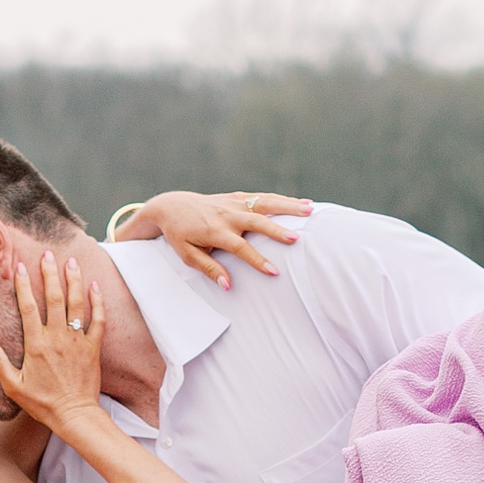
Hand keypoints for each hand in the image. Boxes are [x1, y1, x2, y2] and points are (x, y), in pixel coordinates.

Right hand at [0, 252, 104, 436]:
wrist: (74, 416)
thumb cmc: (42, 403)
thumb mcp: (12, 384)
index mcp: (36, 344)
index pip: (29, 306)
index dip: (23, 284)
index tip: (20, 265)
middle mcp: (58, 338)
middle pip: (54, 297)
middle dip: (50, 273)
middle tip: (48, 254)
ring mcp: (78, 341)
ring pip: (76, 303)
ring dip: (74, 280)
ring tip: (71, 261)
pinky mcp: (93, 348)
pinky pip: (98, 320)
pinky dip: (97, 301)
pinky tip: (95, 285)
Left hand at [114, 189, 311, 288]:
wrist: (172, 206)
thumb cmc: (179, 235)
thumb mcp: (187, 256)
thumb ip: (209, 269)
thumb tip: (228, 285)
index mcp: (214, 231)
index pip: (240, 247)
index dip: (257, 260)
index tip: (275, 271)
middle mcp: (226, 214)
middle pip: (256, 221)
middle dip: (277, 230)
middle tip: (297, 239)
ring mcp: (233, 202)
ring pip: (265, 202)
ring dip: (288, 205)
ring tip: (311, 209)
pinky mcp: (238, 196)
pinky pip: (263, 197)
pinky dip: (283, 199)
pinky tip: (302, 202)